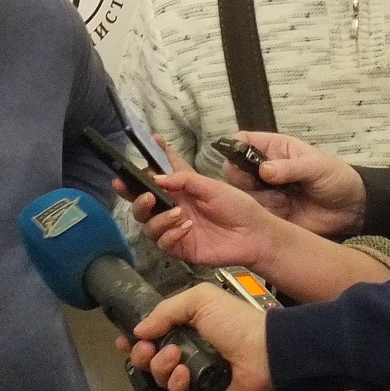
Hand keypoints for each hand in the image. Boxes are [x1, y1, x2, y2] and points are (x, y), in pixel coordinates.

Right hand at [119, 283, 273, 390]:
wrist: (263, 351)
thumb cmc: (233, 320)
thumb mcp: (199, 300)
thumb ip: (165, 310)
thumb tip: (138, 329)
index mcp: (184, 326)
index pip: (151, 333)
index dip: (134, 338)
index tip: (122, 340)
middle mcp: (185, 350)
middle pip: (149, 358)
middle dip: (143, 354)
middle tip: (148, 350)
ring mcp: (192, 373)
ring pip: (160, 377)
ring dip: (161, 367)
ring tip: (174, 358)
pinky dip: (177, 383)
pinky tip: (184, 374)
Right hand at [131, 169, 281, 271]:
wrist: (254, 234)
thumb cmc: (237, 206)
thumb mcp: (212, 186)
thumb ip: (184, 180)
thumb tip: (156, 178)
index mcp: (180, 190)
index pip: (160, 173)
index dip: (150, 159)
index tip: (147, 142)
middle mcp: (173, 208)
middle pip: (142, 203)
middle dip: (135, 198)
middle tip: (144, 195)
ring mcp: (175, 228)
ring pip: (148, 225)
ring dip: (159, 219)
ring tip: (179, 214)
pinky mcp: (180, 247)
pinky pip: (163, 243)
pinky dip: (171, 235)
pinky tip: (187, 228)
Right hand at [222, 131, 367, 238]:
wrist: (352, 210)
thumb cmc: (336, 177)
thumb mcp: (316, 166)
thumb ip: (290, 168)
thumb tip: (264, 171)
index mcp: (274, 149)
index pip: (244, 141)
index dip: (235, 147)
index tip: (236, 158)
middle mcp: (264, 170)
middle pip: (234, 170)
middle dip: (240, 177)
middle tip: (258, 183)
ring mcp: (265, 193)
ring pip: (241, 194)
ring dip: (254, 198)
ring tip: (280, 200)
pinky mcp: (270, 215)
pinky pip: (254, 214)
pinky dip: (260, 215)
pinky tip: (279, 212)